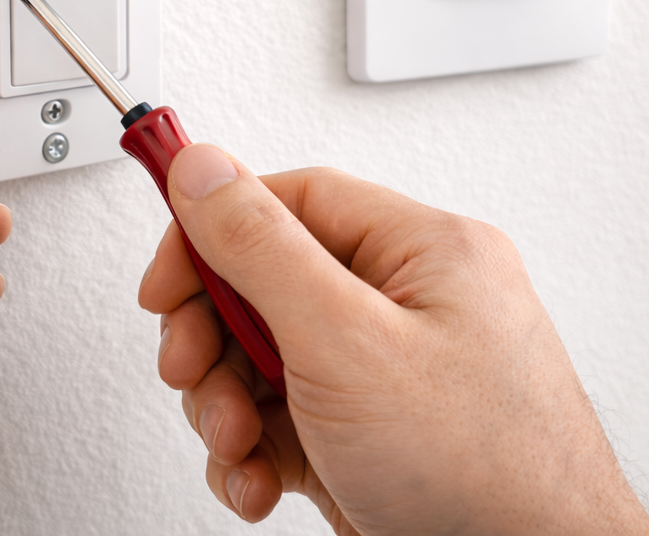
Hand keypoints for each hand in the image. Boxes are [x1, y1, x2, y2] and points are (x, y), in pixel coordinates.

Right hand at [139, 145, 648, 534]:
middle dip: (212, 333)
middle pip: (268, 281)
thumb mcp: (345, 341)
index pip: (292, 200)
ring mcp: (385, 371)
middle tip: (187, 366)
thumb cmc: (483, 474)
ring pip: (266, 354)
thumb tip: (202, 167)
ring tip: (234, 443)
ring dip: (226, 401)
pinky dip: (254, 447)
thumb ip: (261, 248)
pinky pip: (285, 412)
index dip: (215, 229)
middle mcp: (404, 302)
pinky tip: (256, 480)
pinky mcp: (366, 430)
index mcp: (419, 252)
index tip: (165, 274)